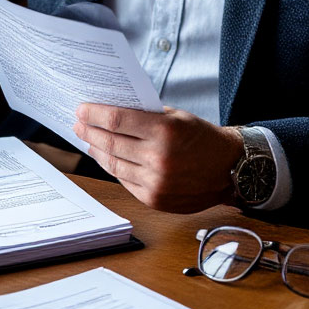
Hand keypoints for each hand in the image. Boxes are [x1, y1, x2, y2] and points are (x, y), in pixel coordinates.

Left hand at [73, 104, 243, 212]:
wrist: (230, 169)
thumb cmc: (202, 137)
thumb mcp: (177, 116)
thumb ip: (145, 115)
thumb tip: (109, 112)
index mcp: (165, 131)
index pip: (117, 120)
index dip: (94, 114)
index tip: (81, 110)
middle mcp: (159, 158)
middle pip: (110, 143)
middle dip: (89, 132)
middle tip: (78, 124)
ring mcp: (156, 182)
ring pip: (113, 164)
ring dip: (96, 151)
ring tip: (89, 140)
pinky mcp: (155, 199)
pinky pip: (124, 180)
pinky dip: (113, 167)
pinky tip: (107, 158)